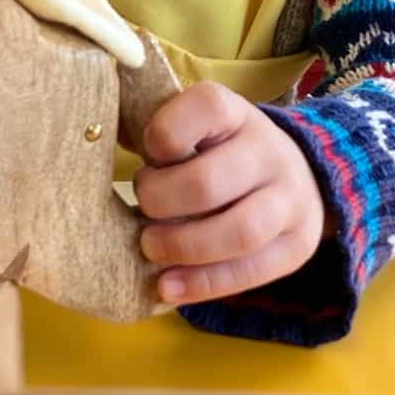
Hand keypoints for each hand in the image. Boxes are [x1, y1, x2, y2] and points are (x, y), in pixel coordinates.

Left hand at [133, 82, 328, 305]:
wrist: (299, 177)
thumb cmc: (221, 153)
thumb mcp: (198, 128)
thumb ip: (162, 135)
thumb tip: (95, 141)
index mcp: (238, 114)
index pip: (205, 107)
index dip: (163, 135)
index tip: (149, 155)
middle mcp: (270, 152)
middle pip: (209, 182)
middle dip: (161, 202)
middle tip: (143, 208)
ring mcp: (290, 201)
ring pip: (239, 232)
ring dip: (183, 247)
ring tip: (151, 248)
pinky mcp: (297, 245)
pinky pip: (250, 272)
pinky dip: (202, 284)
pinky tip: (167, 287)